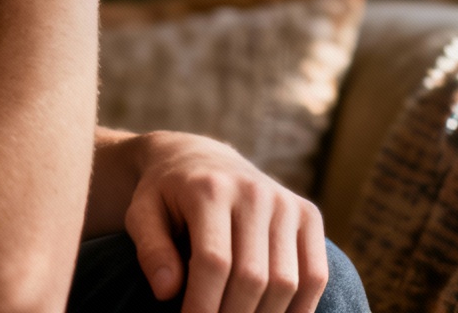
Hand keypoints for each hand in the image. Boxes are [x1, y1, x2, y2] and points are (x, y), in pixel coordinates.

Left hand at [123, 133, 328, 312]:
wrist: (200, 158)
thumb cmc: (166, 196)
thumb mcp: (141, 214)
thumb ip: (150, 250)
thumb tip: (167, 291)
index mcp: (211, 189)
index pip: (213, 262)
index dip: (202, 306)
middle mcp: (255, 192)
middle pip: (252, 277)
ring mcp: (286, 203)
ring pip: (286, 282)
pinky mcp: (307, 215)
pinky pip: (315, 274)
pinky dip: (300, 309)